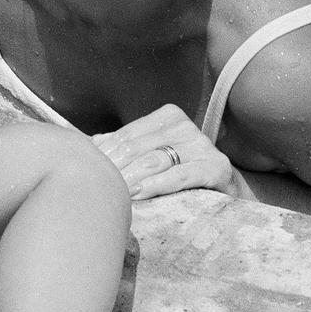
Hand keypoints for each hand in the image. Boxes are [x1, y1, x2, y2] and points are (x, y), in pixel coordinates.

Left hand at [92, 103, 236, 200]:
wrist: (224, 194)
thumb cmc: (180, 175)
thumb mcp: (152, 157)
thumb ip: (127, 148)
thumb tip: (92, 143)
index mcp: (168, 117)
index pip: (127, 134)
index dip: (105, 154)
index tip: (87, 171)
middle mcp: (186, 126)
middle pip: (138, 147)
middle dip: (114, 168)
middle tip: (96, 187)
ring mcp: (203, 145)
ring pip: (156, 160)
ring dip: (130, 178)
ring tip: (113, 194)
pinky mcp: (218, 167)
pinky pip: (182, 175)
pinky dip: (158, 185)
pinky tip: (139, 194)